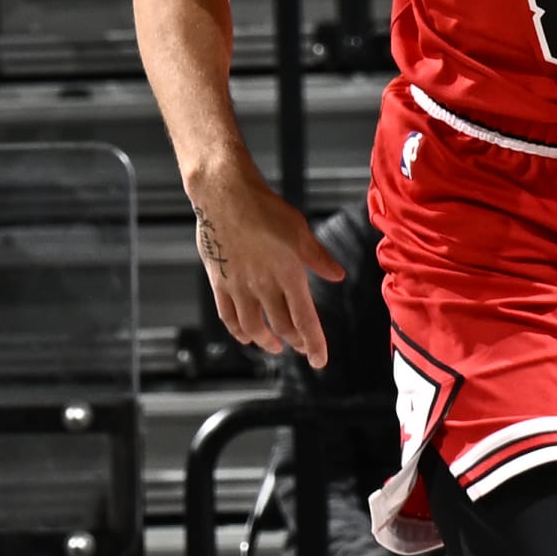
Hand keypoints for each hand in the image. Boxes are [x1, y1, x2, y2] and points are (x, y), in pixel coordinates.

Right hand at [189, 165, 342, 360]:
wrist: (225, 195)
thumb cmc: (264, 208)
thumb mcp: (299, 230)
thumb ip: (318, 258)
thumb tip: (338, 276)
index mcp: (288, 275)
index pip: (305, 320)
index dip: (314, 344)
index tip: (319, 360)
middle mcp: (263, 286)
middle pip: (282, 327)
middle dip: (295, 343)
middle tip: (302, 349)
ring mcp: (238, 286)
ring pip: (253, 328)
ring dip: (266, 342)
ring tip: (274, 347)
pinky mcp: (218, 282)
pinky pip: (227, 316)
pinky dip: (237, 331)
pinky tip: (244, 336)